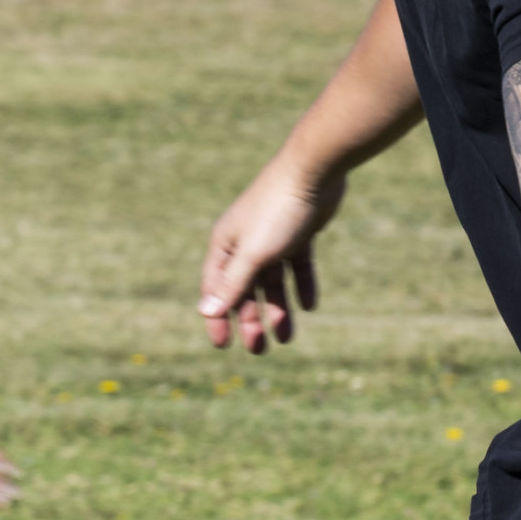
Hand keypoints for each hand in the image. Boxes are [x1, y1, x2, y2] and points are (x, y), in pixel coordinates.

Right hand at [196, 159, 343, 353]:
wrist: (315, 170)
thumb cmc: (277, 211)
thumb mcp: (253, 254)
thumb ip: (232, 284)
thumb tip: (205, 312)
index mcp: (226, 245)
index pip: (216, 289)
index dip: (218, 318)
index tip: (223, 346)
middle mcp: (245, 242)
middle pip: (245, 290)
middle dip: (251, 320)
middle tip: (260, 349)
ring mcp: (273, 237)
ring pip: (272, 281)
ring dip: (278, 309)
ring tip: (288, 338)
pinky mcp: (299, 231)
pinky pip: (297, 265)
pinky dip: (301, 284)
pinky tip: (309, 306)